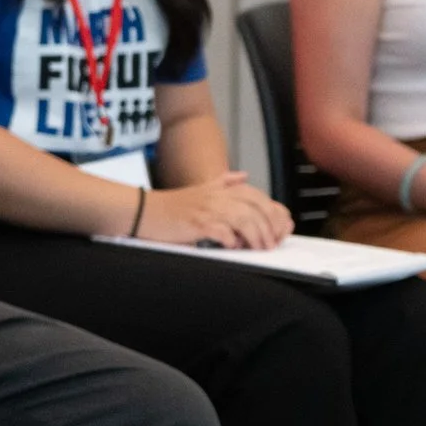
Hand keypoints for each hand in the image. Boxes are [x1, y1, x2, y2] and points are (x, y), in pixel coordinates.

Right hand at [137, 172, 292, 249]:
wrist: (144, 211)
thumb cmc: (172, 206)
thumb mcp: (202, 188)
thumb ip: (224, 182)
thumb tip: (244, 176)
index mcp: (222, 189)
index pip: (259, 197)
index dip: (274, 214)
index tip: (280, 230)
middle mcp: (218, 196)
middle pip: (256, 208)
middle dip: (270, 228)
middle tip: (271, 244)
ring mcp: (207, 209)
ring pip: (244, 220)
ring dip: (256, 237)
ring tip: (258, 249)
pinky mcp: (197, 223)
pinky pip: (223, 232)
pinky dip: (232, 240)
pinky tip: (232, 246)